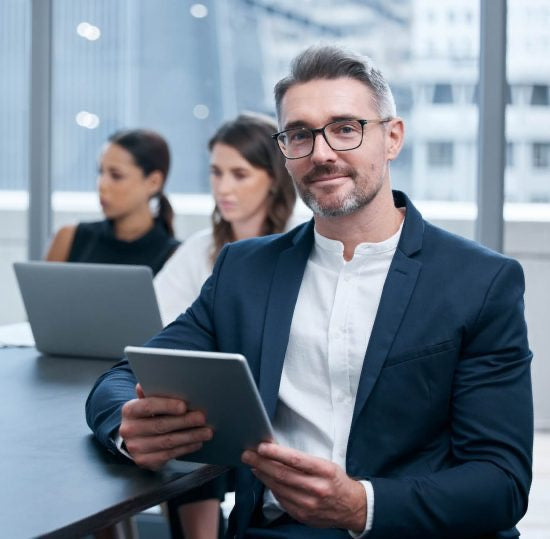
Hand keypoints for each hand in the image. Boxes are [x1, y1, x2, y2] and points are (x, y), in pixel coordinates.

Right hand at [118, 383, 212, 469]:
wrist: (133, 438)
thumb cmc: (146, 415)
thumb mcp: (145, 401)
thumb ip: (153, 392)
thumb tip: (158, 380)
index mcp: (129, 410)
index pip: (148, 406)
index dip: (166, 406)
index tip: (184, 406)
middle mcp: (129, 430)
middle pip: (161, 425)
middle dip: (185, 421)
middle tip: (202, 418)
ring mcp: (136, 448)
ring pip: (168, 441)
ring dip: (190, 436)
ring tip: (206, 432)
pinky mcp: (145, 461)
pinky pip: (169, 454)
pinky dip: (186, 448)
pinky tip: (197, 442)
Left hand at [241, 443, 365, 531]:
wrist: (352, 507)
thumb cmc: (336, 481)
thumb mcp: (326, 464)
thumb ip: (303, 461)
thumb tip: (277, 452)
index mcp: (325, 471)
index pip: (296, 460)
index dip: (276, 453)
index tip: (261, 447)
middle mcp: (317, 489)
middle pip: (282, 474)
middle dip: (261, 463)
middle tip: (248, 454)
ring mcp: (309, 505)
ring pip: (279, 487)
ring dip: (263, 475)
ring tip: (253, 465)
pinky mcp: (303, 516)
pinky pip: (282, 500)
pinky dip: (272, 488)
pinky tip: (265, 479)